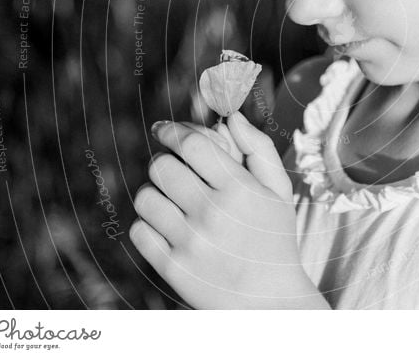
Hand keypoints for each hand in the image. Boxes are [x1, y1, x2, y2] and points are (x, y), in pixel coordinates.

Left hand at [130, 112, 326, 308]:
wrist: (271, 302)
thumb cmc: (274, 238)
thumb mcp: (279, 191)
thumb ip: (259, 148)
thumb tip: (230, 117)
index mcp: (240, 189)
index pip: (192, 144)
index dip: (173, 130)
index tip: (165, 129)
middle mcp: (212, 214)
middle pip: (162, 166)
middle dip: (166, 162)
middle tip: (176, 171)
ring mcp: (190, 243)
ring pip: (146, 197)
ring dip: (156, 193)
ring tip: (173, 202)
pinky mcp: (172, 269)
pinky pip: (139, 231)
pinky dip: (149, 225)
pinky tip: (169, 227)